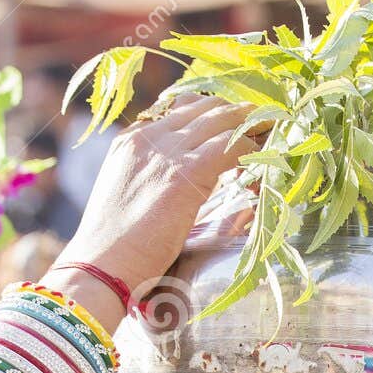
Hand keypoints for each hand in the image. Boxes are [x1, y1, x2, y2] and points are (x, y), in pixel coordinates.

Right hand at [45, 94, 257, 328]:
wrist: (101, 265)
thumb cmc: (114, 250)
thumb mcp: (129, 200)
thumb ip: (152, 181)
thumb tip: (180, 189)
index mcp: (131, 141)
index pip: (179, 109)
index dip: (211, 114)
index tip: (234, 123)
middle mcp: (148, 137)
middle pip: (203, 106)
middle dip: (236, 113)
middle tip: (263, 122)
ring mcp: (167, 152)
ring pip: (221, 119)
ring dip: (250, 125)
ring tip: (271, 133)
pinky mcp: (186, 173)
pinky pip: (231, 146)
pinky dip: (252, 149)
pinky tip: (264, 160)